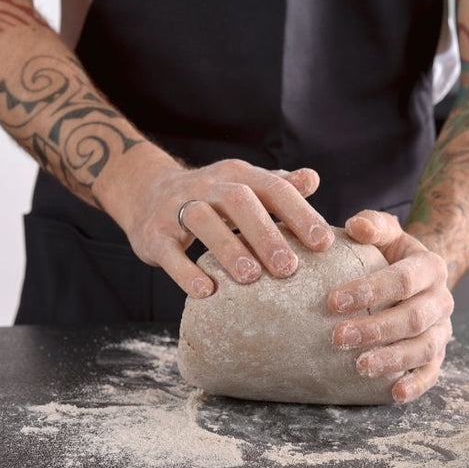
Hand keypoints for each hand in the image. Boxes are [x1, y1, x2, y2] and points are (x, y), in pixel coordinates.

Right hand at [102, 154, 333, 297]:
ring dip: (228, 249)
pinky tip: (206, 292)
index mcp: (237, 175)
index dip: (299, 214)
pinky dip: (186, 271)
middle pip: (238, 201)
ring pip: (202, 221)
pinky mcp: (153, 234)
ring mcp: (176, 208)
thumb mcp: (243, 186)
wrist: (145, 193)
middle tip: (288, 268)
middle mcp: (206, 186)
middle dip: (265, 234)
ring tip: (251, 278)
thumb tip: (312, 178)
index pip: (273, 188)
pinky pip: (169, 250)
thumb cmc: (210, 198)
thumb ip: (277, 186)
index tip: (323, 243)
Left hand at [328, 210, 453, 402]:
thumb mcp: (387, 233)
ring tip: (359, 367)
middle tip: (337, 337)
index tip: (333, 301)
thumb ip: (373, 226)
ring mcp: (442, 330)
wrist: (418, 278)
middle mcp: (442, 300)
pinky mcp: (437, 355)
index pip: (403, 280)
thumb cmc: (390, 255)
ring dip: (392, 359)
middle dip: (375, 329)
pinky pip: (432, 373)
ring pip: (424, 348)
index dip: (369, 291)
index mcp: (431, 267)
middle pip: (413, 317)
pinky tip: (394, 394)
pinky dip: (416, 385)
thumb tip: (356, 226)